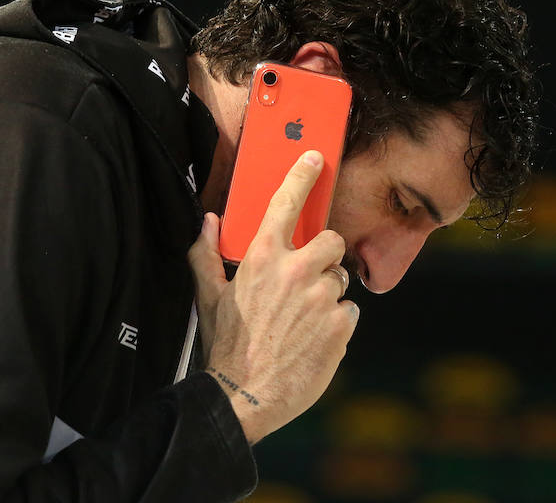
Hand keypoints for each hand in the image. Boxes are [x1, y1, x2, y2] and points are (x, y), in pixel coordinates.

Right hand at [187, 150, 358, 443]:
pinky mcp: (340, 324)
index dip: (302, 175)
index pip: (285, 203)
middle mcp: (294, 271)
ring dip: (328, 295)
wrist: (243, 398)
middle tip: (309, 280)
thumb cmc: (226, 347)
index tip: (315, 158)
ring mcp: (320, 297)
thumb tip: (208, 221)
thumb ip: (206, 255)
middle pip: (332, 240)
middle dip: (326, 257)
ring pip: (341, 280)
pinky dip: (337, 323)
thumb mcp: (209, 298)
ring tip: (303, 320)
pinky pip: (349, 311)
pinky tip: (314, 338)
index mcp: (261, 258)